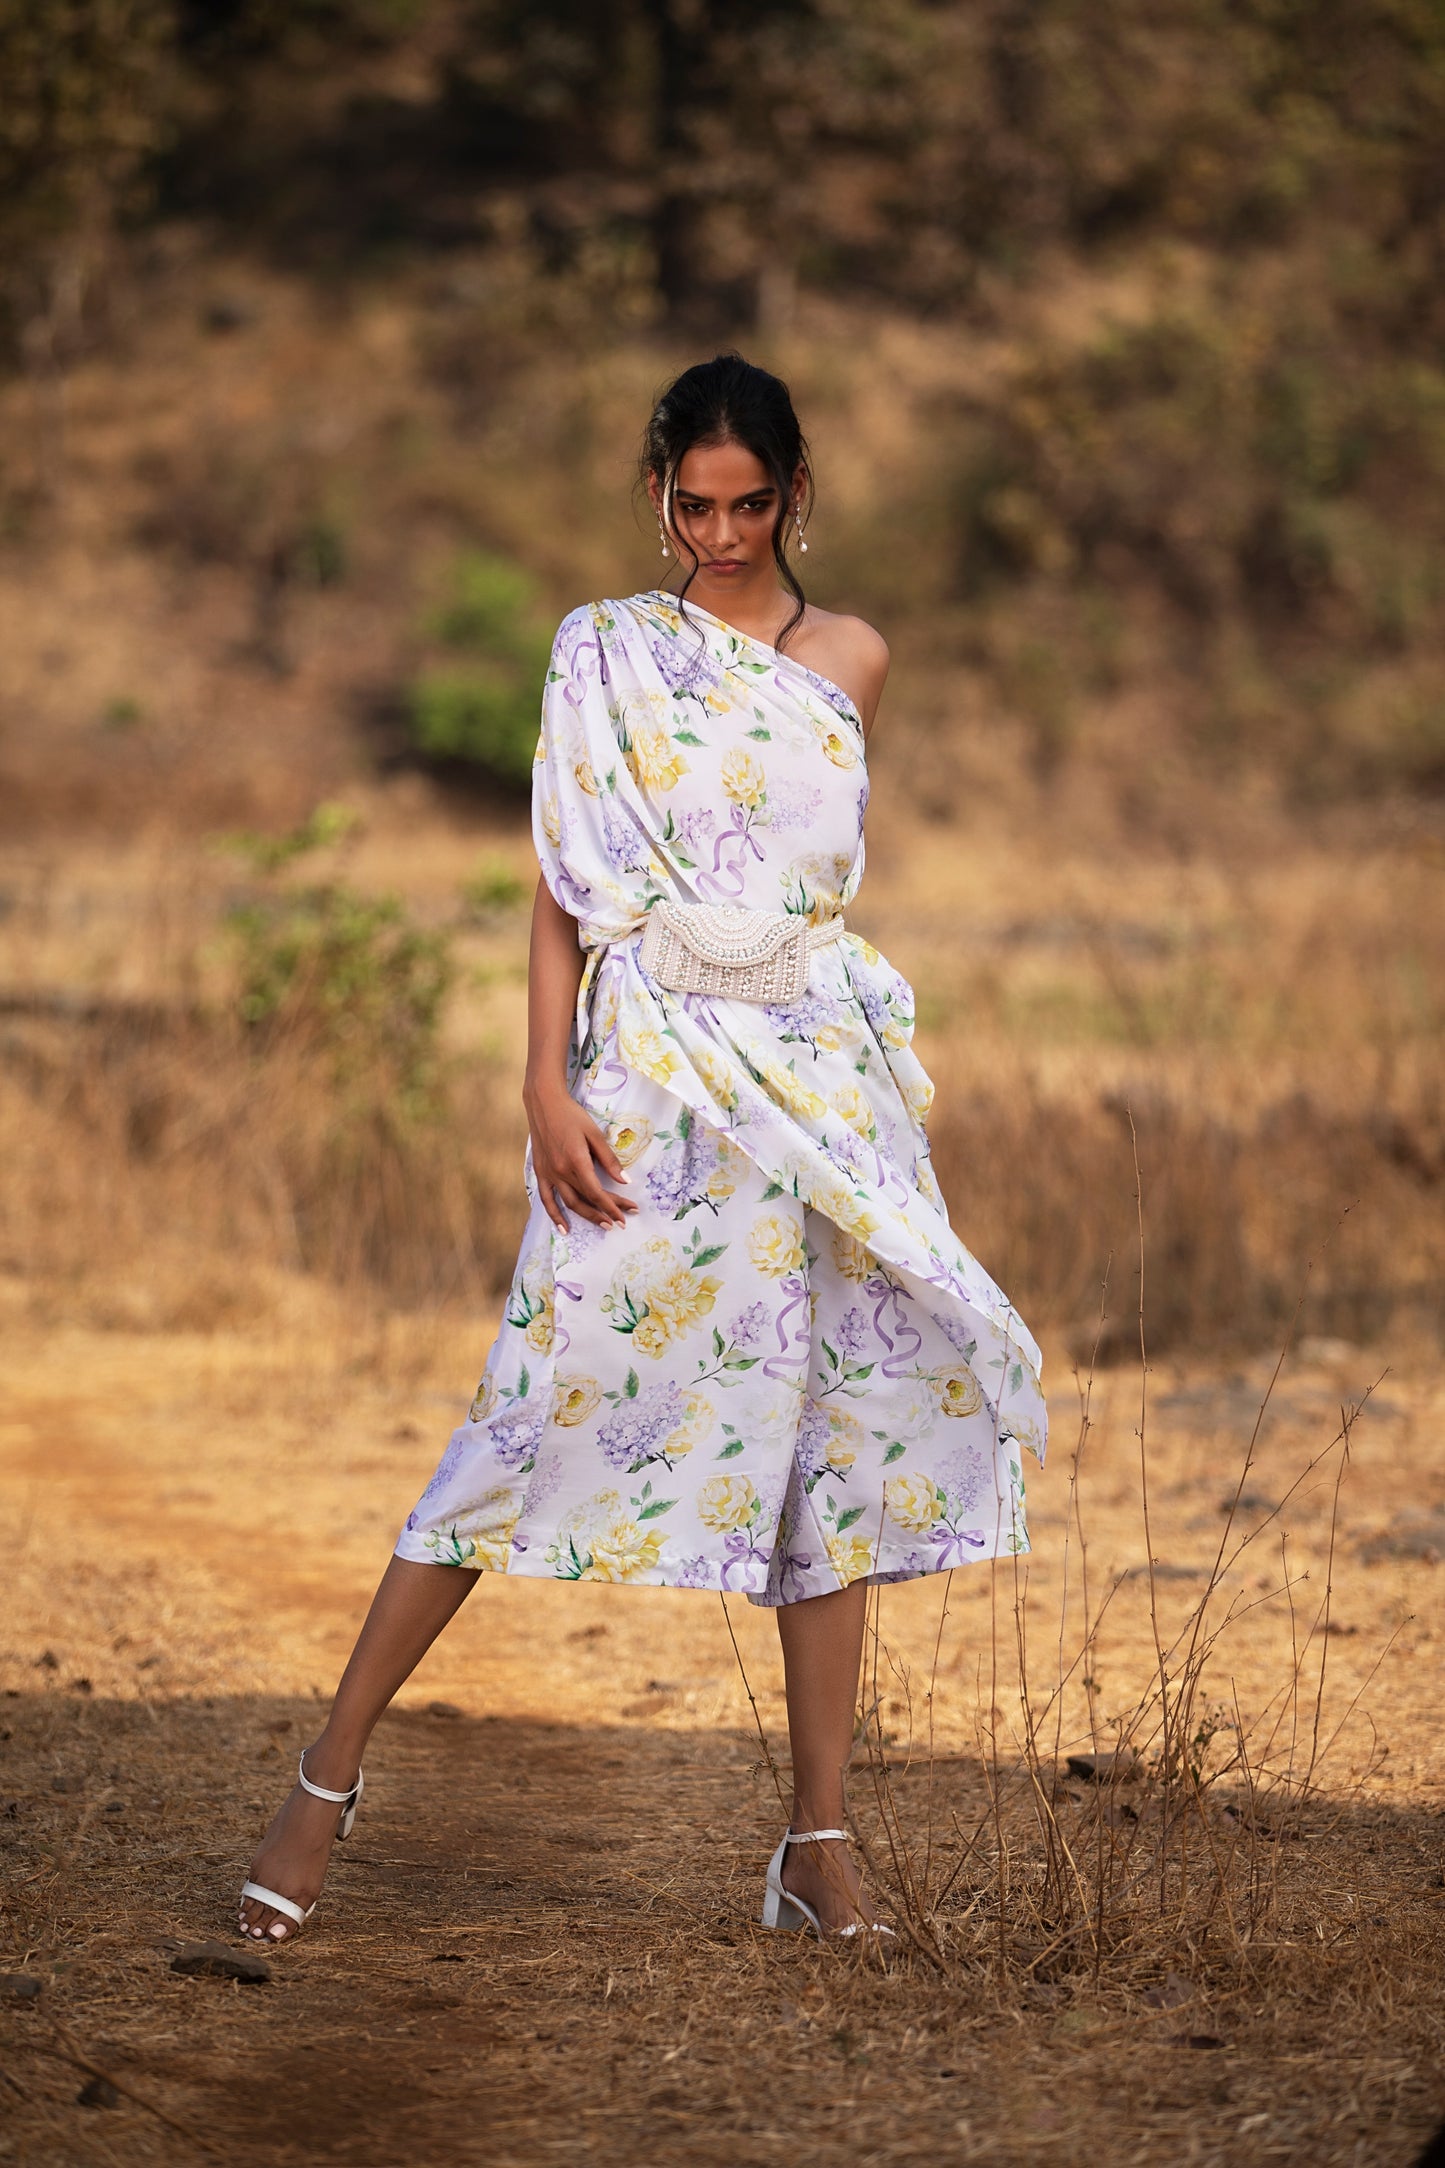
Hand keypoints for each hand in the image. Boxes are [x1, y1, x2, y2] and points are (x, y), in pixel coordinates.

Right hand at [524, 1078, 639, 1231]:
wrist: (544, 1104)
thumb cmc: (572, 1116)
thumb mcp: (594, 1134)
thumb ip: (609, 1159)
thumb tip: (625, 1180)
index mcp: (577, 1161)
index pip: (597, 1192)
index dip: (613, 1206)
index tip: (626, 1215)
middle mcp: (561, 1171)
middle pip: (587, 1199)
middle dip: (605, 1213)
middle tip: (621, 1223)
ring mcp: (549, 1174)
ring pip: (569, 1203)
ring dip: (587, 1217)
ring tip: (603, 1225)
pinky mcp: (541, 1173)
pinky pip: (547, 1199)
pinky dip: (555, 1216)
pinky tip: (564, 1229)